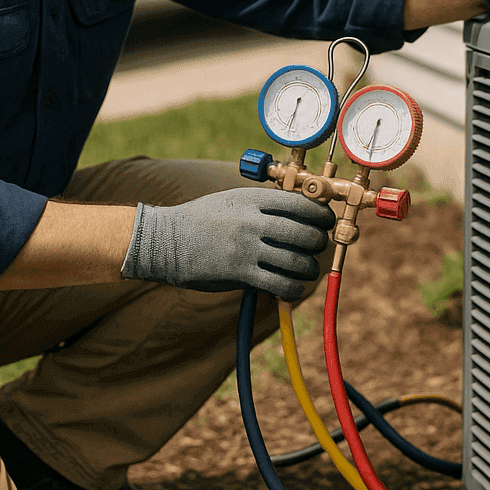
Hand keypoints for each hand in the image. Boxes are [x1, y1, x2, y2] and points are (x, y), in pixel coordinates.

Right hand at [121, 188, 332, 300]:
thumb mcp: (233, 200)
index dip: (321, 215)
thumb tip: (299, 213)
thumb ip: (263, 206)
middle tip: (316, 247)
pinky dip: (293, 289)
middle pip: (305, 233)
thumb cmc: (201, 219)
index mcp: (253, 200)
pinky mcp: (240, 273)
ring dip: (308, 269)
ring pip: (296, 261)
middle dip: (317, 243)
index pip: (301, 204)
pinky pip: (279, 284)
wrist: (165, 241)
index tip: (325, 223)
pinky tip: (292, 289)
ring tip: (306, 270)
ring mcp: (247, 248)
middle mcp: (253, 222)